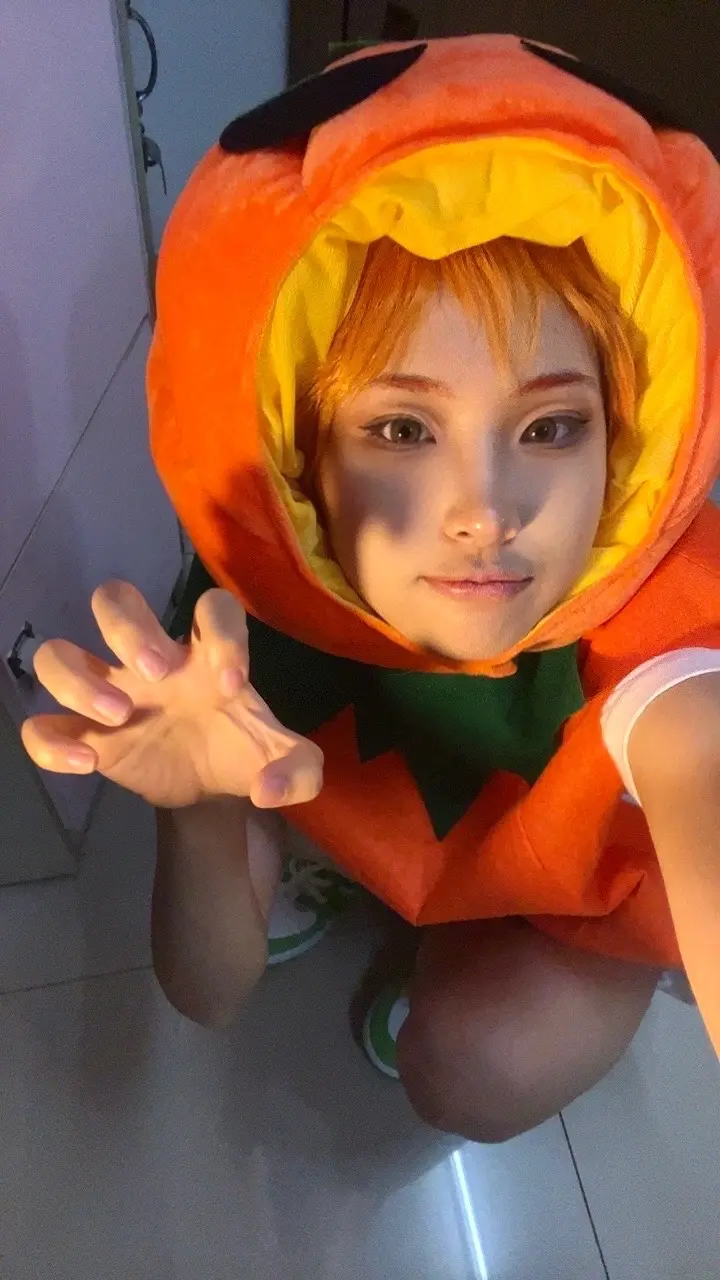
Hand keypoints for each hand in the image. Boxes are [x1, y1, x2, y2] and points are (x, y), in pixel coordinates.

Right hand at [21, 580, 322, 809]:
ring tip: (119, 716)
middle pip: (113, 600)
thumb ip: (299, 772)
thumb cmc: (241, 750)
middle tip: (157, 674)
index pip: (212, 607)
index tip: (233, 687)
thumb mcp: (287, 764)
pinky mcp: (83, 734)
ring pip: (58, 654)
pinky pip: (40, 727)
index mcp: (207, 652)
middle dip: (129, 628)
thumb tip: (269, 787)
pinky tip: (88, 764)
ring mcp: (110, 692)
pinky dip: (51, 744)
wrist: (208, 788)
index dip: (222, 633)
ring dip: (80, 680)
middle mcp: (152, 660)